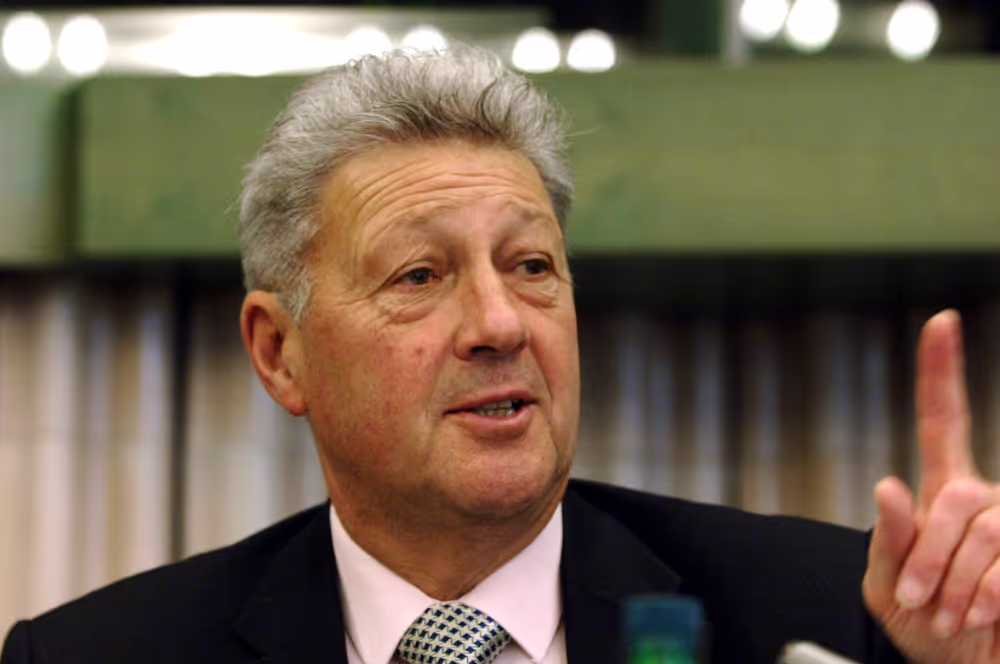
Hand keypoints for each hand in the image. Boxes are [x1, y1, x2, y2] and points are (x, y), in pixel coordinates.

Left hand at [863, 310, 999, 662]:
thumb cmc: (925, 629)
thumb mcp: (886, 591)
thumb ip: (889, 543)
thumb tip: (890, 484)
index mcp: (942, 495)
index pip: (943, 422)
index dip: (942, 371)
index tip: (942, 321)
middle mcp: (986, 500)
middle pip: (958, 498)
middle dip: (930, 555)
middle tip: (917, 600)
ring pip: (989, 532)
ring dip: (957, 584)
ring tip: (947, 614)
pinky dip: (989, 596)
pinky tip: (982, 617)